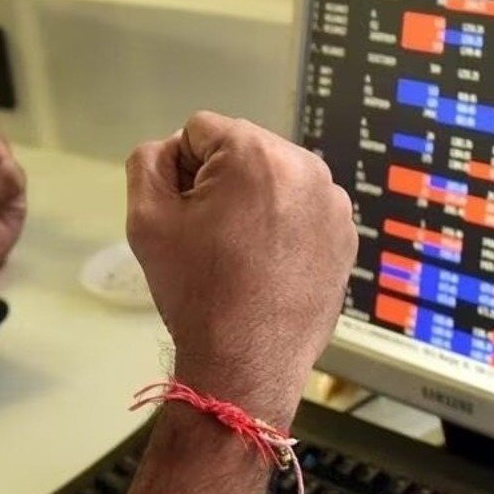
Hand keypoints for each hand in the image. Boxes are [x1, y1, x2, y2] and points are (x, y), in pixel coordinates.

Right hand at [124, 112, 355, 424]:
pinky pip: (303, 210)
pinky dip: (284, 227)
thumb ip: (147, 162)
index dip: (180, 169)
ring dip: (254, 201)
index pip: (200, 130)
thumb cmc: (194, 288)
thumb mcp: (146, 218)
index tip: (184, 214)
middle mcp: (305, 166)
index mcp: (255, 152)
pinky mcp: (347, 236)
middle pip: (243, 150)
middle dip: (220, 181)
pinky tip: (269, 266)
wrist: (248, 362)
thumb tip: (171, 150)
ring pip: (275, 179)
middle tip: (208, 235)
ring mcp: (334, 202)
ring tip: (239, 253)